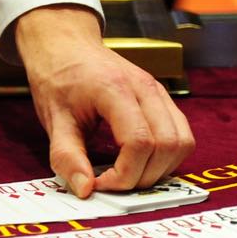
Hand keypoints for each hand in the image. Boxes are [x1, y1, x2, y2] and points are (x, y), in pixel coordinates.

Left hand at [14, 4, 194, 198]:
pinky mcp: (163, 100)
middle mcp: (146, 89)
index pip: (139, 142)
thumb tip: (85, 189)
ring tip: (126, 174)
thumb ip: (67, 156)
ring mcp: (159, 93)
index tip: (99, 183)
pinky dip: (166, 156)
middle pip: (167, 145)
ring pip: (182, 142)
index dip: (124, 174)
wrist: (66, 48)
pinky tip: (138, 162)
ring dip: (159, 169)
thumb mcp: (54, 121)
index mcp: (116, 90)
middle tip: (111, 183)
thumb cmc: (58, 79)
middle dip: (142, 176)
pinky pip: (181, 135)